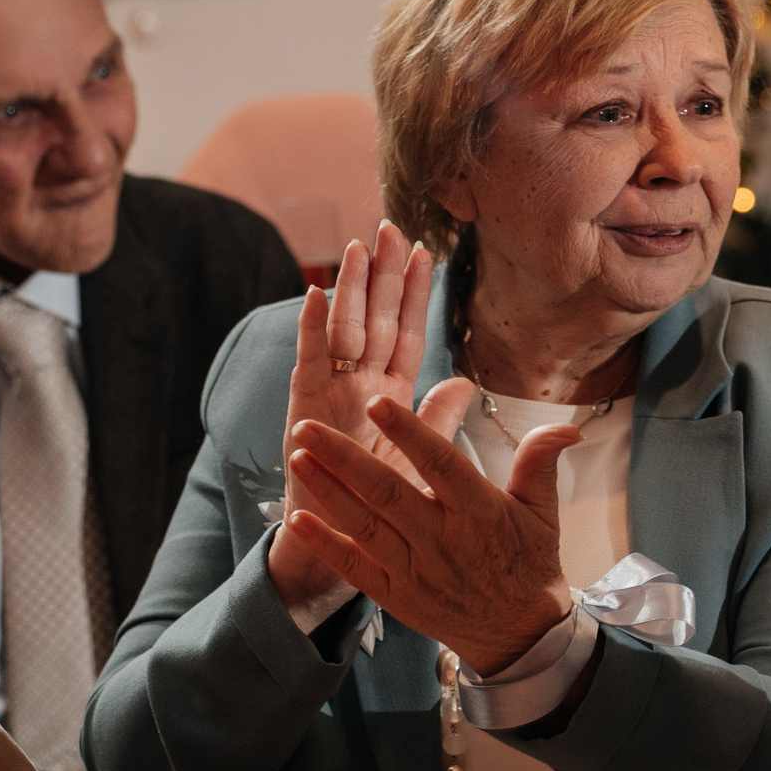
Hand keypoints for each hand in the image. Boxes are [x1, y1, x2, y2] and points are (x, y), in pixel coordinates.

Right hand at [266, 222, 433, 624]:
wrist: (344, 544)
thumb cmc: (383, 504)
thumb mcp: (422, 459)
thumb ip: (439, 418)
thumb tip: (466, 382)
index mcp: (391, 393)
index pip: (407, 332)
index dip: (415, 294)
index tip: (427, 251)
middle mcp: (360, 386)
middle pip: (373, 319)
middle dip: (382, 275)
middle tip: (390, 226)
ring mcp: (330, 394)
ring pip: (343, 330)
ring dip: (349, 289)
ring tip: (358, 248)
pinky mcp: (305, 411)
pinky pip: (309, 363)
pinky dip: (311, 329)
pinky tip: (315, 294)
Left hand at [282, 384, 580, 675]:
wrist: (520, 635)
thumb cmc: (529, 564)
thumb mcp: (542, 512)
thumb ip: (541, 463)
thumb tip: (565, 426)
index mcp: (478, 512)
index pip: (439, 464)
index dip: (408, 434)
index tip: (378, 404)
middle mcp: (443, 539)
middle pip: (387, 491)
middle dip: (343, 457)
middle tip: (306, 425)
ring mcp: (416, 569)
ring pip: (364, 524)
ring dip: (327, 491)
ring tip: (298, 457)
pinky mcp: (396, 594)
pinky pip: (354, 567)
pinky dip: (325, 543)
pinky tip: (296, 520)